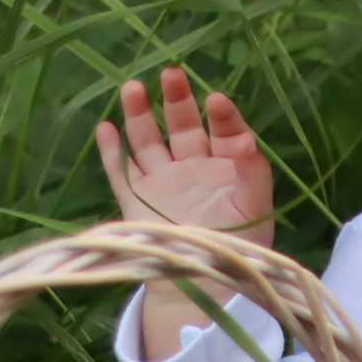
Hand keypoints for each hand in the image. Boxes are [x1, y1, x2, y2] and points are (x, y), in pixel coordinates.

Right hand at [95, 65, 273, 247]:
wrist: (206, 286)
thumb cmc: (239, 246)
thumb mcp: (255, 208)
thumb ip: (253, 173)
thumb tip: (248, 140)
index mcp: (225, 166)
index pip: (222, 131)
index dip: (221, 116)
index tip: (216, 101)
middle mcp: (192, 168)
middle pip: (182, 126)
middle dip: (176, 100)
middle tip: (172, 74)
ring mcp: (162, 183)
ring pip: (147, 141)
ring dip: (138, 115)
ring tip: (132, 87)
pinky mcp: (137, 202)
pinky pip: (120, 173)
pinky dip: (111, 152)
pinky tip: (105, 128)